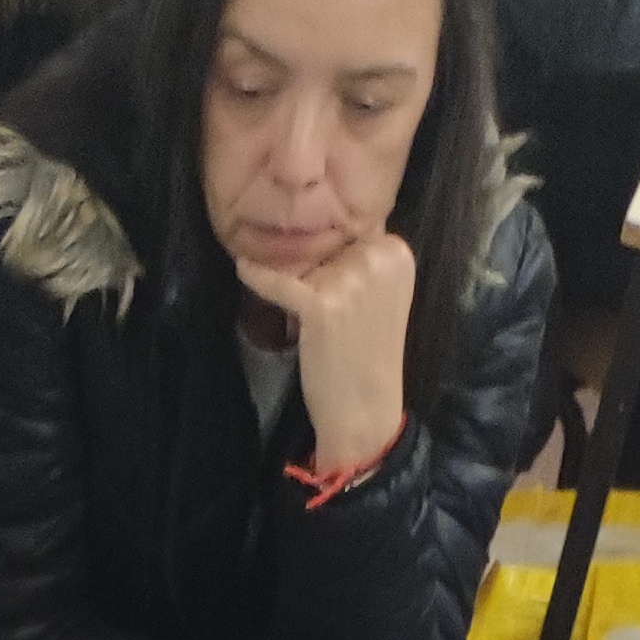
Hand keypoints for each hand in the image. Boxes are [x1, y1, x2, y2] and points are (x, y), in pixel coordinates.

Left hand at [233, 228, 413, 470]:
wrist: (364, 410)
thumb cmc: (366, 354)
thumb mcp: (378, 296)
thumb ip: (359, 260)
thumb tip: (320, 229)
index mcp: (397, 252)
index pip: (350, 231)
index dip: (333, 254)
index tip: (329, 276)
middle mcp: (378, 258)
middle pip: (326, 245)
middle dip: (315, 271)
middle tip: (323, 310)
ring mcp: (349, 279)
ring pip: (303, 265)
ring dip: (298, 288)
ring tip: (311, 323)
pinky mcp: (320, 304)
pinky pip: (279, 282)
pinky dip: (257, 277)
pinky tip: (243, 268)